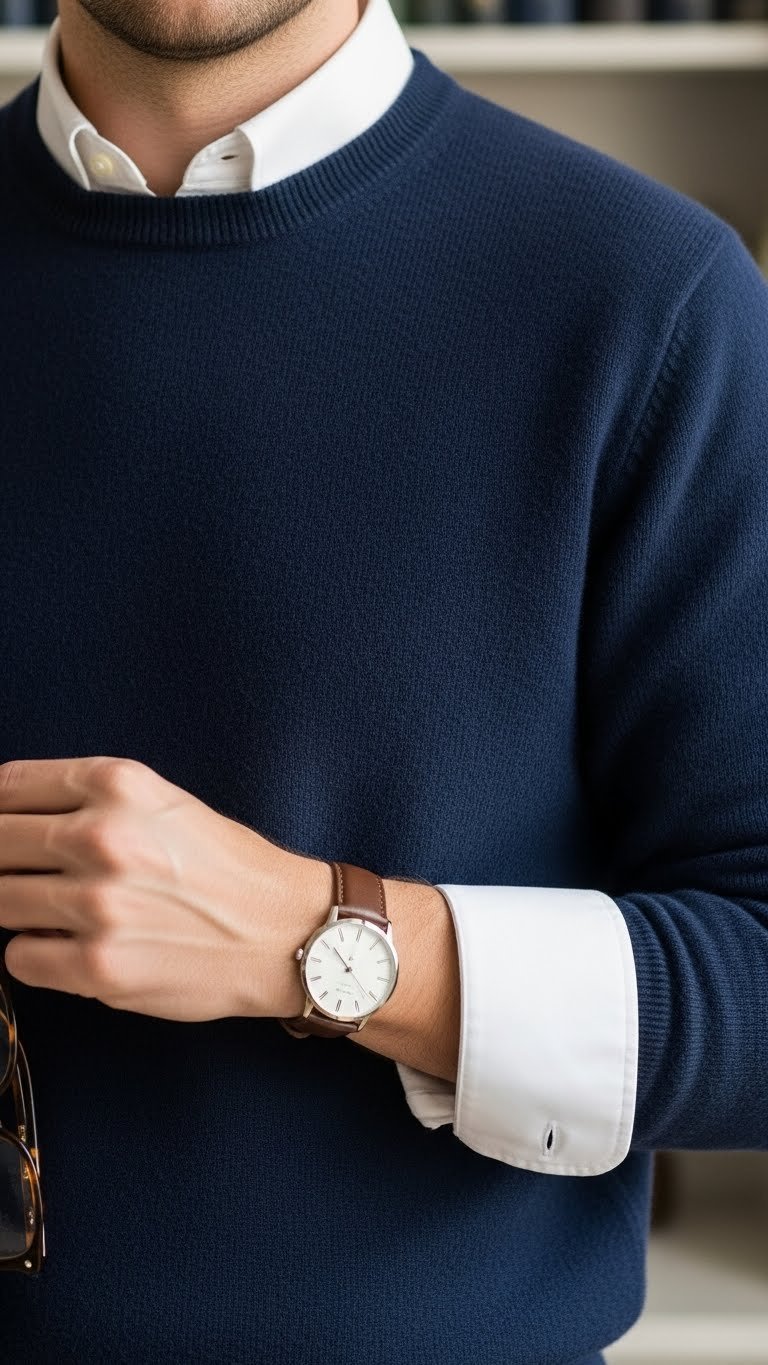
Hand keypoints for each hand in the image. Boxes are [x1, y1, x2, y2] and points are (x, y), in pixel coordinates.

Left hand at [0, 756, 331, 1021]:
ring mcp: (97, 905)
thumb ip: (86, 800)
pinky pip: (18, 958)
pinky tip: (70, 946)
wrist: (287, 933)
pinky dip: (34, 953)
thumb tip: (6, 818)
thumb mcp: (161, 802)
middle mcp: (102, 837)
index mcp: (118, 784)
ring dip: (17, 907)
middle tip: (22, 873)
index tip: (2, 826)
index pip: (5, 786)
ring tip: (56, 910)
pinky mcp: (98, 967)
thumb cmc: (226, 867)